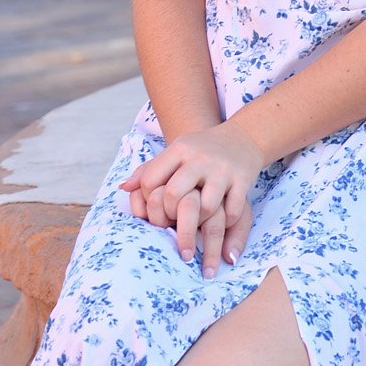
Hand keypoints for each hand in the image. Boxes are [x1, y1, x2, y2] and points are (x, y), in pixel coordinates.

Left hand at [120, 120, 263, 277]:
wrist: (242, 137)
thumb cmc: (200, 150)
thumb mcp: (174, 153)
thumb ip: (148, 170)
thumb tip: (123, 188)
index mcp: (178, 150)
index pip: (150, 180)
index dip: (147, 200)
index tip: (154, 209)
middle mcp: (199, 158)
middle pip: (173, 194)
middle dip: (170, 216)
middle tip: (173, 225)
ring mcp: (222, 169)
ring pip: (204, 206)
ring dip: (199, 222)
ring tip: (197, 228)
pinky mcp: (242, 180)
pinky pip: (231, 210)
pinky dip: (226, 221)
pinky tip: (222, 223)